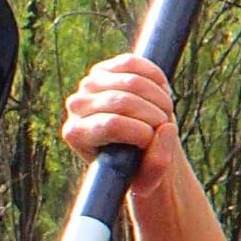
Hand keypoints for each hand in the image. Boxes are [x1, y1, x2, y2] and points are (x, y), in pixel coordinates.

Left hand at [62, 54, 181, 195]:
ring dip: (159, 98)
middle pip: (123, 101)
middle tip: (164, 126)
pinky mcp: (106, 67)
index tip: (154, 140)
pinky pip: (135, 63)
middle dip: (154, 114)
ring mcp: (89, 83)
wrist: (134, 143)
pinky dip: (156, 78)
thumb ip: (157, 163)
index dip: (142, 131)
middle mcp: (75, 106)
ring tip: (164, 113)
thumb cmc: (138, 166)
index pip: (111, 124)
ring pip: (133, 82)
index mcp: (75, 134)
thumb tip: (165, 128)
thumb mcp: (148, 177)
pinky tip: (162, 93)